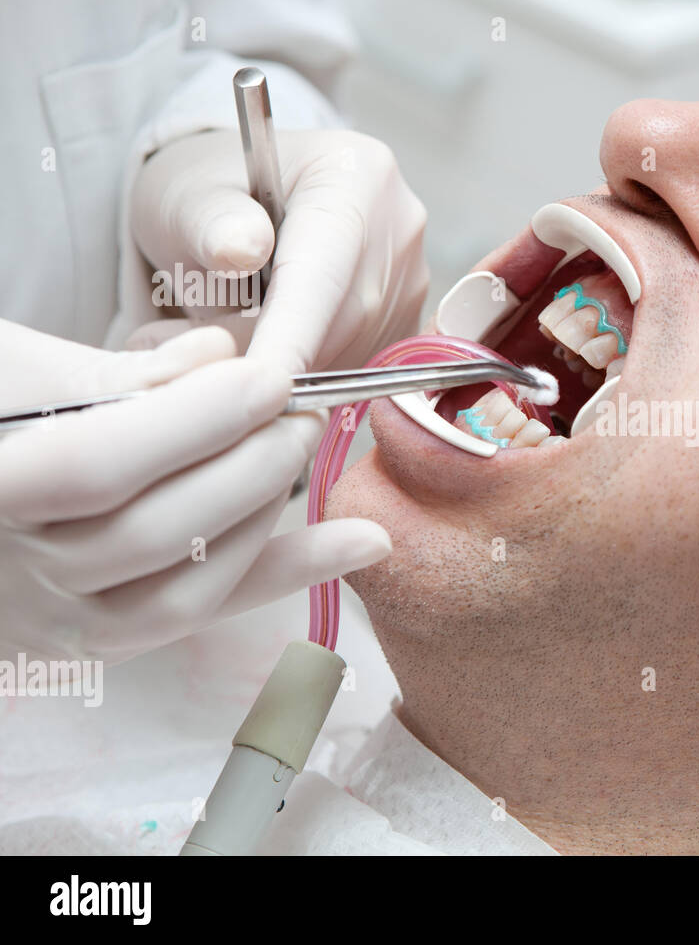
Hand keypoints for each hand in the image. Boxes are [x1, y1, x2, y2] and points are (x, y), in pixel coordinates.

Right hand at [0, 322, 391, 664]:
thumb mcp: (15, 374)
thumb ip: (117, 371)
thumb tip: (224, 354)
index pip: (95, 467)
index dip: (192, 422)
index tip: (269, 377)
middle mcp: (11, 576)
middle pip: (155, 534)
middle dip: (249, 465)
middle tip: (300, 408)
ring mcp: (56, 622)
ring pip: (186, 588)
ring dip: (266, 516)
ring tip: (305, 445)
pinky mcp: (100, 642)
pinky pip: (204, 614)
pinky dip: (288, 575)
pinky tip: (365, 543)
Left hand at [127, 128, 428, 371]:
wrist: (239, 202)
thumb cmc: (209, 197)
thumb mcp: (186, 195)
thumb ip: (208, 222)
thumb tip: (240, 249)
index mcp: (352, 174)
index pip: (323, 271)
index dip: (290, 337)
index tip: (257, 385)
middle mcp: (398, 223)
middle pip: (344, 320)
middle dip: (277, 353)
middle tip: (206, 362)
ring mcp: (411, 273)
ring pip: (354, 350)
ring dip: (292, 364)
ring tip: (232, 337)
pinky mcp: (409, 316)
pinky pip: (362, 361)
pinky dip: (312, 367)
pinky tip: (273, 344)